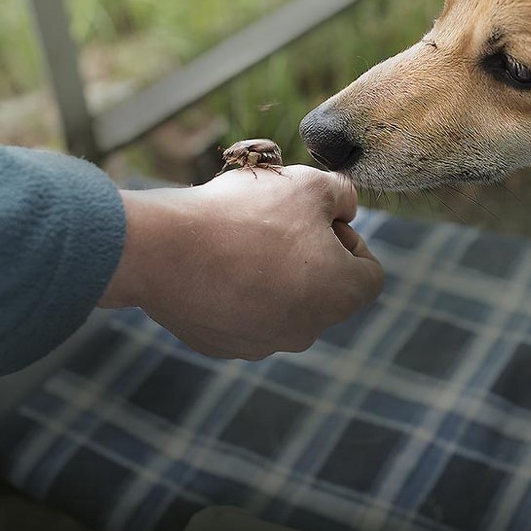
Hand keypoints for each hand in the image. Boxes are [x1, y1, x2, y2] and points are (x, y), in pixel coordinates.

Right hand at [99, 165, 383, 359]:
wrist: (162, 248)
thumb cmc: (246, 214)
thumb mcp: (311, 185)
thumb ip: (343, 195)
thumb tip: (343, 208)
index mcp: (340, 297)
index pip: (369, 274)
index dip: (350, 239)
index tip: (317, 219)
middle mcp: (307, 332)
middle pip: (325, 290)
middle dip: (309, 255)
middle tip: (276, 222)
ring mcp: (262, 344)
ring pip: (283, 304)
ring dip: (272, 273)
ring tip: (240, 238)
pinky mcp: (221, 345)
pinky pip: (242, 315)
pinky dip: (235, 291)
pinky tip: (213, 262)